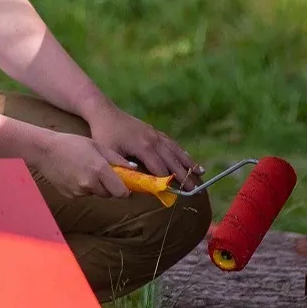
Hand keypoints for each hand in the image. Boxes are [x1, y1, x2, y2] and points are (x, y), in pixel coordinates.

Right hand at [29, 132, 130, 198]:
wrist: (45, 151)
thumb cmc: (72, 143)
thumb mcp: (98, 145)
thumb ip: (117, 159)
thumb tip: (133, 169)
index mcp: (99, 170)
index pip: (121, 192)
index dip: (125, 189)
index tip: (124, 183)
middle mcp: (90, 184)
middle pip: (109, 194)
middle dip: (110, 186)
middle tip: (102, 172)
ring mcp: (79, 192)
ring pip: (96, 193)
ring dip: (96, 186)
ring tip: (86, 169)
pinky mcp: (71, 196)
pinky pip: (84, 194)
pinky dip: (84, 187)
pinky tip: (75, 173)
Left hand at [85, 103, 200, 189]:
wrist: (105, 112)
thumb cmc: (104, 134)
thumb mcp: (109, 153)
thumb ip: (121, 168)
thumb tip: (133, 185)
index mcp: (144, 146)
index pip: (160, 169)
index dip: (169, 182)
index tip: (178, 195)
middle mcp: (154, 140)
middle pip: (173, 161)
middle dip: (185, 176)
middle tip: (196, 190)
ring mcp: (156, 134)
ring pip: (176, 151)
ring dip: (189, 163)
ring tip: (201, 173)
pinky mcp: (155, 132)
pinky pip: (172, 143)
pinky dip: (182, 152)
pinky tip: (189, 159)